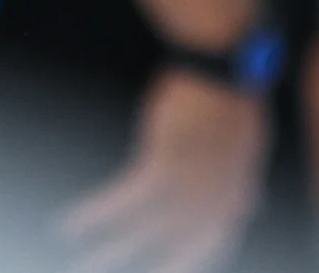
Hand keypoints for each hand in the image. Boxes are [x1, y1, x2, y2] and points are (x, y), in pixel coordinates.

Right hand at [57, 66, 269, 272]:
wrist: (223, 65)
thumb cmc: (231, 103)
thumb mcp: (245, 150)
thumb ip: (243, 185)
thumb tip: (251, 207)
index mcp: (233, 200)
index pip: (212, 249)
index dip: (188, 266)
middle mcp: (212, 201)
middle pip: (175, 253)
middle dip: (146, 270)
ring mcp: (188, 184)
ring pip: (141, 231)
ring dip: (106, 252)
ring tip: (78, 265)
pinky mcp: (161, 162)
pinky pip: (121, 199)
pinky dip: (94, 213)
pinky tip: (67, 223)